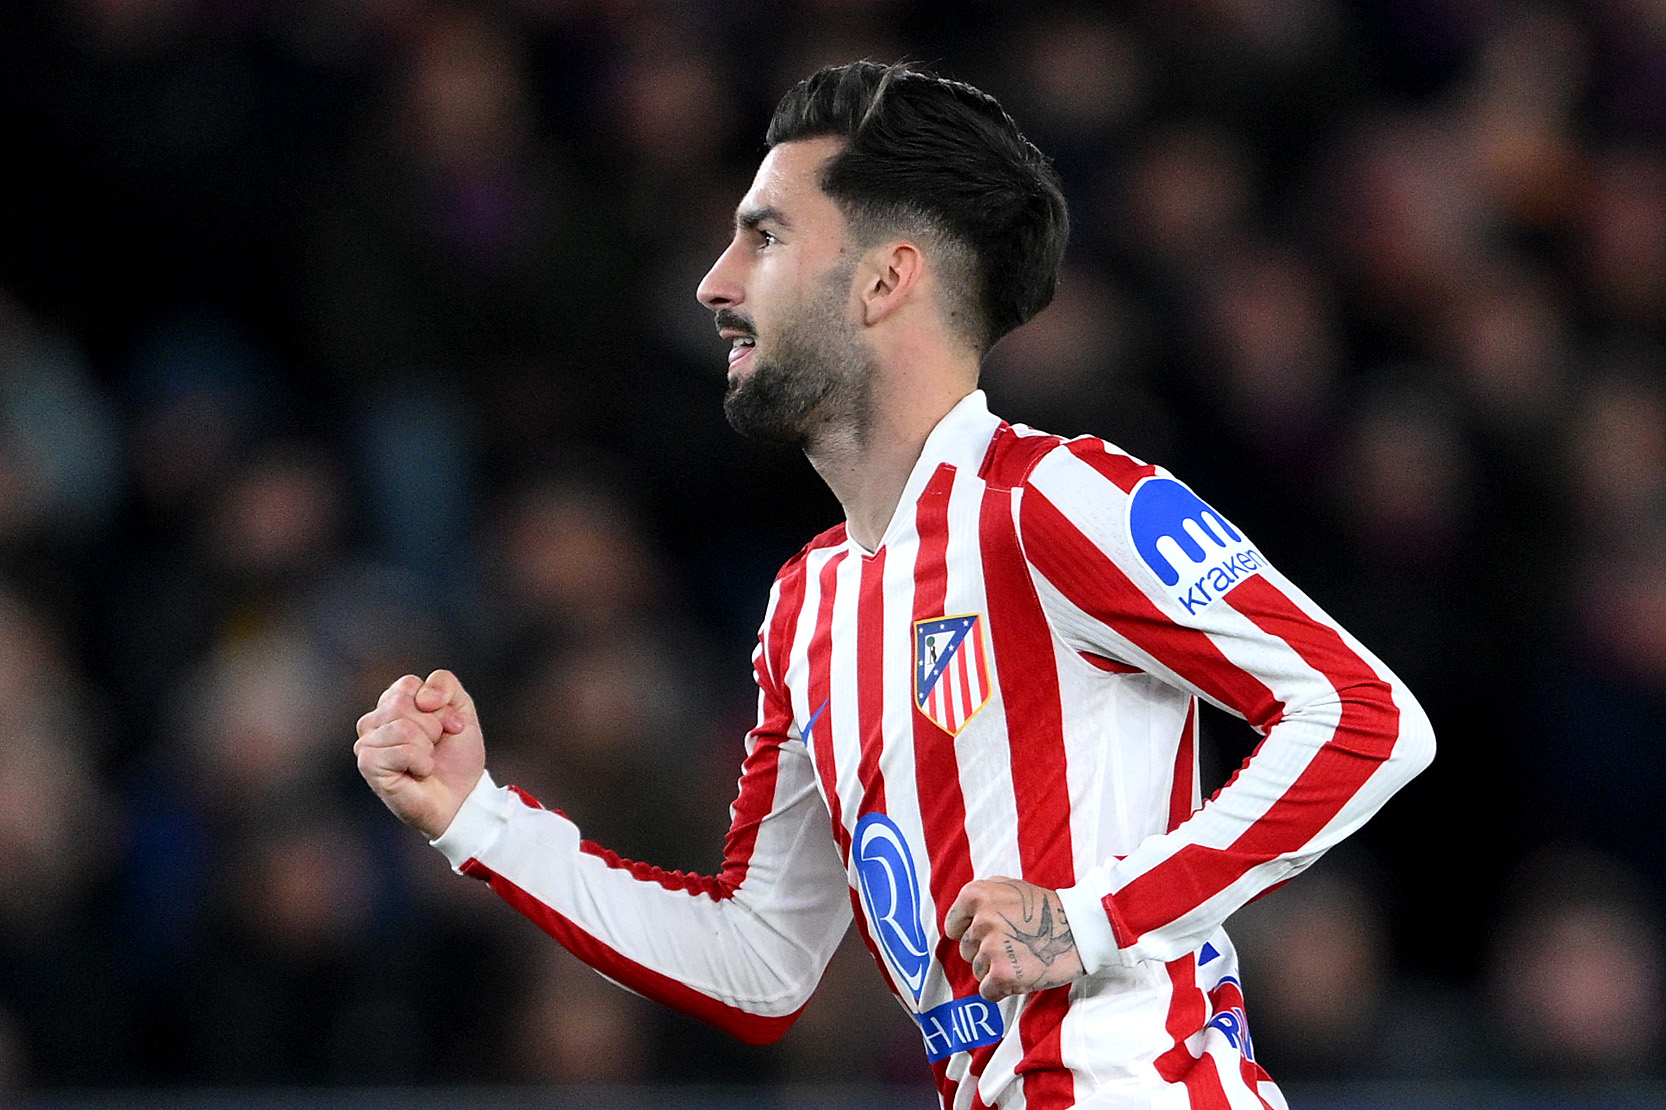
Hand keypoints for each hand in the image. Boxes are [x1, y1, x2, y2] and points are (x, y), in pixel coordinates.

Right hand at [354, 669, 484, 838]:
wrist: (462, 796)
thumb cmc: (457, 756)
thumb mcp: (462, 710)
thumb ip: (445, 685)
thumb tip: (422, 698)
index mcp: (392, 703)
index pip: (408, 684)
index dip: (439, 705)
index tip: (449, 726)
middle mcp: (373, 722)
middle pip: (402, 703)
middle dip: (433, 726)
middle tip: (436, 747)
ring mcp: (367, 744)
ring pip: (402, 727)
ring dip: (427, 746)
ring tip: (426, 761)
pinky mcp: (368, 766)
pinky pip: (402, 750)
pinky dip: (421, 762)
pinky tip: (419, 773)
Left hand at [944, 877, 1084, 1001]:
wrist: (1081, 929)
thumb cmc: (1045, 910)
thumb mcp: (1008, 887)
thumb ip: (981, 900)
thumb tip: (960, 921)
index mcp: (977, 894)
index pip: (953, 925)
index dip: (970, 934)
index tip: (986, 936)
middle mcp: (981, 919)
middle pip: (966, 950)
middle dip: (985, 953)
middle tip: (1014, 946)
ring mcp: (991, 946)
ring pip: (977, 971)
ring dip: (996, 970)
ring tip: (1022, 958)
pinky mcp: (1002, 973)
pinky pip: (987, 991)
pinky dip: (1001, 990)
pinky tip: (1020, 977)